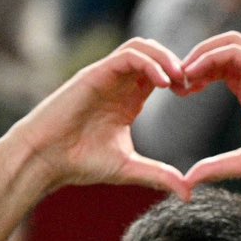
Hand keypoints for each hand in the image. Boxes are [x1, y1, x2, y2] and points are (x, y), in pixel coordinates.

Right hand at [15, 38, 189, 197]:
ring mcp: (106, 76)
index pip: (160, 75)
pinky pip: (127, 56)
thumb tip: (188, 194)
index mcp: (128, 100)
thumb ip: (159, 176)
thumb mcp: (129, 169)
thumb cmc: (80, 163)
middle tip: (192, 83)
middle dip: (177, 63)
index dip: (180, 78)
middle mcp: (118, 84)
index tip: (195, 93)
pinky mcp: (95, 74)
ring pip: (142, 47)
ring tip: (180, 78)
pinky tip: (163, 82)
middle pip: (154, 54)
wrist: (46, 159)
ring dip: (165, 57)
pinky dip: (149, 63)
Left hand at [180, 32, 240, 185]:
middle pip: (219, 49)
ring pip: (227, 42)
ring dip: (201, 52)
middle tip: (174, 81)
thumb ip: (217, 167)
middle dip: (193, 60)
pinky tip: (195, 73)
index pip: (218, 68)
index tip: (178, 92)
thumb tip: (189, 180)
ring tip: (183, 73)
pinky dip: (213, 56)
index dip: (195, 75)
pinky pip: (236, 51)